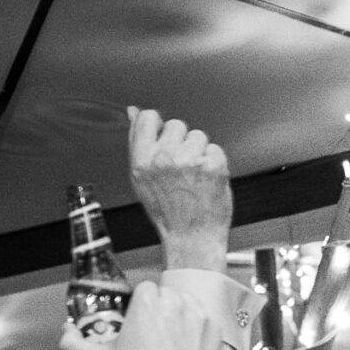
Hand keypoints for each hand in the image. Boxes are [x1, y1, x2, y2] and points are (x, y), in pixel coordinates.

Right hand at [57, 281, 219, 349]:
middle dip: (158, 310)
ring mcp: (199, 316)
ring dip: (177, 316)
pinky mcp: (215, 331)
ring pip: (186, 305)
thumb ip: (75, 344)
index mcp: (147, 303)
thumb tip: (65, 334)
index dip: (138, 305)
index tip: (135, 322)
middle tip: (150, 336)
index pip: (143, 288)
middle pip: (165, 295)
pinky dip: (195, 331)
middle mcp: (175, 303)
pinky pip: (203, 321)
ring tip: (168, 343)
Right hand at [129, 108, 231, 272]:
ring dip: (199, 152)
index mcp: (142, 160)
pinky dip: (215, 163)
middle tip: (181, 168)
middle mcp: (164, 159)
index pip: (148, 117)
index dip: (158, 125)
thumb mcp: (141, 178)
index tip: (164, 138)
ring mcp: (190, 162)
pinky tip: (207, 180)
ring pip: (199, 136)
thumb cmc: (167, 211)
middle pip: (177, 125)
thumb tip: (134, 112)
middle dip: (181, 142)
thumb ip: (138, 142)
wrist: (191, 238)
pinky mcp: (213, 167)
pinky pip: (215, 149)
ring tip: (194, 176)